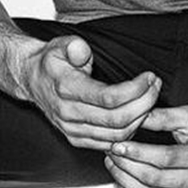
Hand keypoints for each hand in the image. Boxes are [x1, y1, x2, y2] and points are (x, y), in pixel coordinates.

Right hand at [21, 35, 160, 150]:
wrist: (32, 80)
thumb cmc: (51, 61)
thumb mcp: (60, 44)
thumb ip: (73, 46)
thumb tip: (82, 51)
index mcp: (67, 90)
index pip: (109, 98)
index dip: (136, 89)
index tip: (149, 76)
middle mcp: (69, 114)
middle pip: (117, 120)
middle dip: (144, 103)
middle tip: (155, 85)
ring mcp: (73, 130)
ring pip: (116, 136)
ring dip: (140, 118)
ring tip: (151, 97)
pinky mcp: (77, 139)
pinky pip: (109, 143)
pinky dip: (129, 132)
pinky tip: (138, 114)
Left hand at [104, 105, 187, 187]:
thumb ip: (163, 117)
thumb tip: (136, 115)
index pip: (164, 159)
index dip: (138, 153)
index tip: (119, 145)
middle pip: (155, 180)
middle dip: (127, 167)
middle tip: (112, 154)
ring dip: (126, 184)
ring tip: (115, 168)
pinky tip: (125, 187)